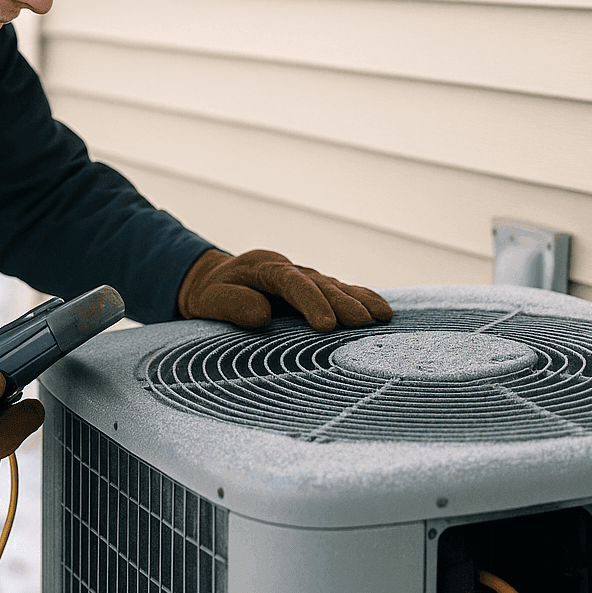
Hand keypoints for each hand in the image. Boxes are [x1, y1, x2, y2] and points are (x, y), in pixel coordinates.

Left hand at [177, 248, 392, 330]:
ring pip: (335, 286)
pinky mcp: (313, 289)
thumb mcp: (209, 299)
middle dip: (343, 302)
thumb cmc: (212, 295)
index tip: (326, 325)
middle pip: (320, 283)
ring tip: (382, 317)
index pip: (292, 282)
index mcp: (264, 267)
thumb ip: (232, 304)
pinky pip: (340, 292)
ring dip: (359, 301)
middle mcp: (290, 269)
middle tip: (363, 322)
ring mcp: (304, 278)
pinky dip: (361, 300)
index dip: (311, 302)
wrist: (214, 282)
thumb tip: (263, 315)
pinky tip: (381, 312)